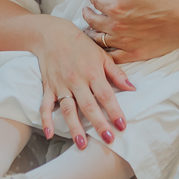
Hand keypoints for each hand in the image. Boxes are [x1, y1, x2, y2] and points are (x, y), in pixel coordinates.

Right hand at [29, 14, 134, 148]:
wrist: (52, 34)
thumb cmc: (81, 45)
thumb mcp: (101, 55)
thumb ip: (116, 73)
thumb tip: (132, 88)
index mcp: (92, 72)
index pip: (105, 95)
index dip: (114, 111)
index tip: (122, 125)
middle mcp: (76, 80)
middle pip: (88, 105)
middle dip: (98, 124)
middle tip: (108, 140)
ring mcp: (61, 85)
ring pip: (68, 109)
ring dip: (74, 127)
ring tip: (82, 144)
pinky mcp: (48, 87)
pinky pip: (45, 106)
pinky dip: (46, 120)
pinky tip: (49, 133)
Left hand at [85, 0, 178, 61]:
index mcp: (117, 7)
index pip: (96, 2)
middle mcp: (116, 26)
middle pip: (93, 22)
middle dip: (87, 15)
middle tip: (86, 12)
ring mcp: (124, 42)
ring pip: (99, 41)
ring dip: (91, 34)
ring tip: (89, 31)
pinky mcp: (133, 54)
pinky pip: (113, 57)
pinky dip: (105, 54)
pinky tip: (103, 50)